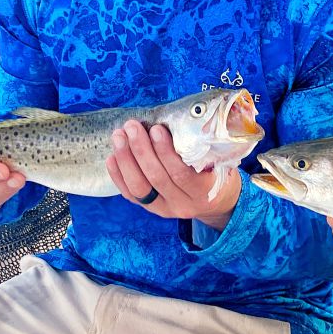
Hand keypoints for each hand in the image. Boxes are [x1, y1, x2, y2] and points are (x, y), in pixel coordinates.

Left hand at [106, 120, 240, 227]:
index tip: (156, 129)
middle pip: (157, 178)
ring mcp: (165, 209)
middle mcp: (183, 205)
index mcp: (204, 192)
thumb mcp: (220, 162)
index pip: (182, 173)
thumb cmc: (218, 173)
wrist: (217, 201)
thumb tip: (177, 123)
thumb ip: (202, 149)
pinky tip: (112, 157)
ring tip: (119, 136)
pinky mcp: (152, 210)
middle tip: (132, 127)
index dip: (166, 152)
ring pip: (140, 188)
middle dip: (141, 150)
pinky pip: (131, 195)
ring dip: (126, 160)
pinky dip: (119, 176)